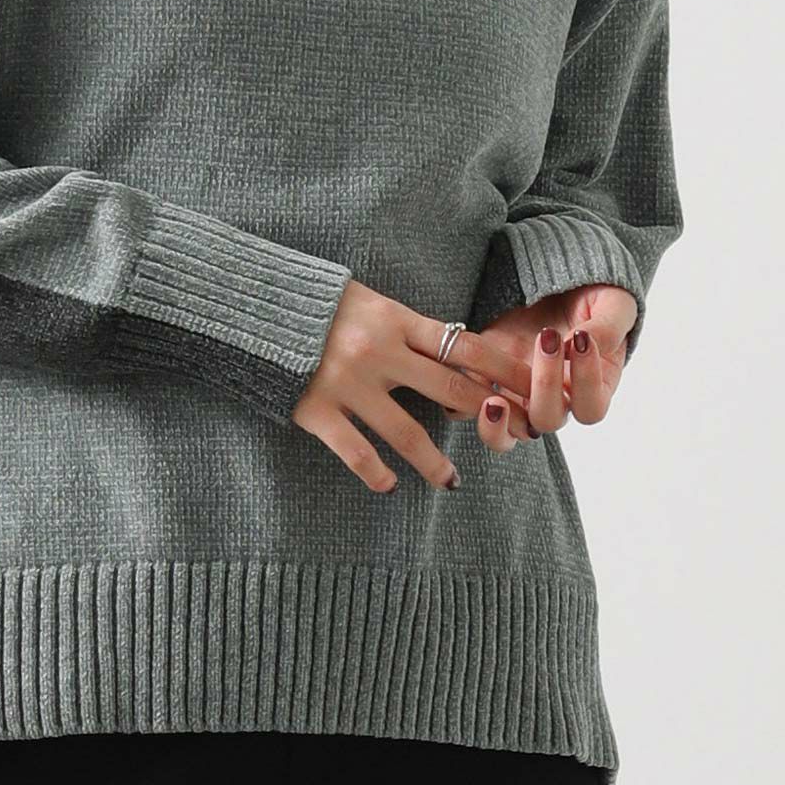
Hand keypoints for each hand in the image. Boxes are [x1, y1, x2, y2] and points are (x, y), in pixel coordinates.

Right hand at [292, 279, 536, 493]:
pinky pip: (357, 451)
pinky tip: (388, 484)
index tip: (531, 387)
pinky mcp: (318, 409)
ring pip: (408, 433)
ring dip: (435, 462)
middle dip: (487, 413)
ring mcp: (349, 384)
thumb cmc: (316, 302)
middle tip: (514, 435)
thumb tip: (452, 348)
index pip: (463, 346)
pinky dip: (376, 473)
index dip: (502, 369)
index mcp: (395, 319)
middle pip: (449, 388)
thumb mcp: (368, 300)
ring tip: (452, 481)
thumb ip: (405, 326)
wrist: (253, 304)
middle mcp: (379, 352)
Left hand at [444, 283, 636, 451]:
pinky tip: (464, 375)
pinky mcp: (488, 377)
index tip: (581, 337)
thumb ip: (608, 326)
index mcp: (592, 387)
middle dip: (545, 383)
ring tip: (494, 400)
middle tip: (548, 338)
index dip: (586, 380)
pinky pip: (469, 404)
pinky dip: (462, 400)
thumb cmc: (595, 298)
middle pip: (547, 420)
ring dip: (498, 421)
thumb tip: (584, 344)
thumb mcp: (614, 305)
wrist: (561, 282)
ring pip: (507, 432)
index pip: (590, 407)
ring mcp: (519, 392)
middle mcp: (555, 398)